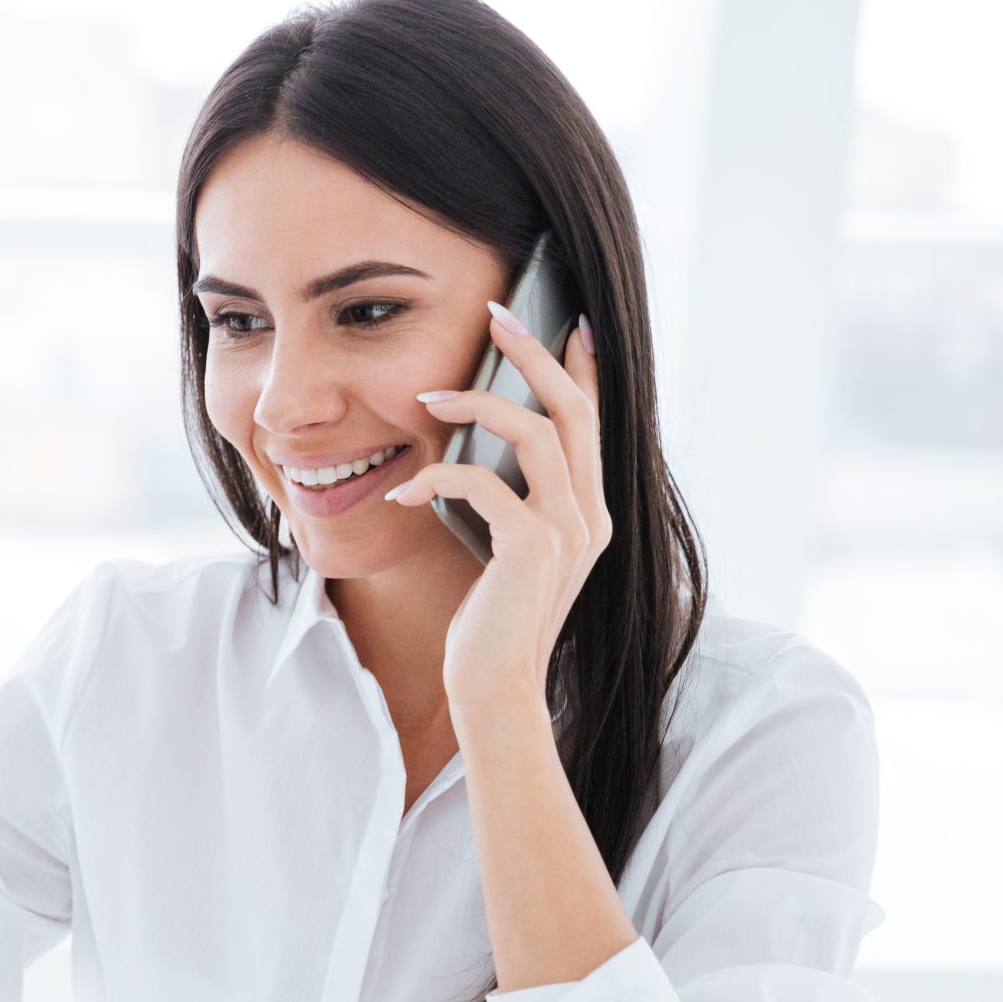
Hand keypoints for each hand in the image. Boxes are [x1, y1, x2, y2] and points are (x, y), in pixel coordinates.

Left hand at [385, 300, 611, 713]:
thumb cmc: (490, 621)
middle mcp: (590, 515)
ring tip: (427, 400)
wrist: (494, 687)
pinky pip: (485, 486)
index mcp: (589, 511)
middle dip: (536, 354)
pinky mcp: (532, 550)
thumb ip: (513, 504)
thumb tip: (479, 451)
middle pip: (575, 409)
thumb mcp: (509, 550)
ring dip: (478, 405)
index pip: (596, 422)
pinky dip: (440, 477)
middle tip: (497, 314)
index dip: (583, 368)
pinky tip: (406, 489)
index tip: (568, 321)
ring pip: (537, 434)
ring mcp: (568, 532)